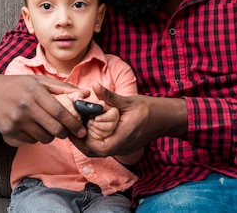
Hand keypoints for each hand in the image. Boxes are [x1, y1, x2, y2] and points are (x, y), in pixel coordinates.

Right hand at [0, 75, 88, 143]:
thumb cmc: (16, 86)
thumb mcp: (37, 81)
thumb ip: (62, 87)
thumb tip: (85, 93)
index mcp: (35, 91)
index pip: (60, 112)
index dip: (73, 124)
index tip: (82, 131)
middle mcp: (26, 106)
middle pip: (54, 128)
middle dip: (65, 133)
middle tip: (67, 132)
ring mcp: (17, 120)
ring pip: (44, 137)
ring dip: (50, 136)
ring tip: (48, 127)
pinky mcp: (10, 130)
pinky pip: (31, 140)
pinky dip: (36, 137)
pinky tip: (33, 128)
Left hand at [69, 82, 187, 156]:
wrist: (166, 118)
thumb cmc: (149, 109)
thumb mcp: (128, 101)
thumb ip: (109, 97)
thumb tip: (94, 85)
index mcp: (121, 139)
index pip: (95, 148)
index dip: (80, 140)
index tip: (71, 128)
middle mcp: (120, 148)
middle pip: (94, 151)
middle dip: (80, 141)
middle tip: (70, 127)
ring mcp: (122, 148)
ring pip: (99, 150)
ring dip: (87, 140)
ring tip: (78, 125)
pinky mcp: (124, 145)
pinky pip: (106, 146)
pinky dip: (96, 139)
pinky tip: (91, 126)